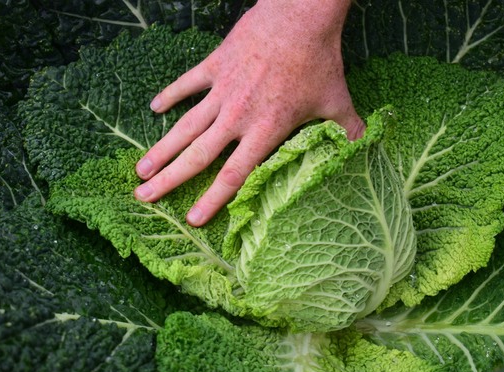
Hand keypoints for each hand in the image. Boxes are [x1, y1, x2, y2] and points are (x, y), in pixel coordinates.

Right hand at [134, 0, 364, 225]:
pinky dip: (170, 95)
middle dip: (169, 179)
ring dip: (161, 148)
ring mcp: (223, 90)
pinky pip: (187, 83)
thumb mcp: (336, 100)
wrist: (299, 16)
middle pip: (197, 155)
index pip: (233, 175)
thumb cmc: (318, 61)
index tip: (191, 218)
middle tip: (143, 196)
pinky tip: (153, 108)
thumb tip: (363, 146)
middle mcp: (238, 116)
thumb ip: (348, 130)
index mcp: (265, 131)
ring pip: (184, 126)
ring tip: (140, 168)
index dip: (212, 199)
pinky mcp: (215, 65)